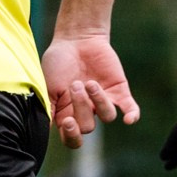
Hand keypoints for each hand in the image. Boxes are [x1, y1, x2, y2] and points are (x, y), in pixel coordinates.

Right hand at [41, 32, 141, 149]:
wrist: (75, 38)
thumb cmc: (58, 61)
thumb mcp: (46, 85)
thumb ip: (48, 108)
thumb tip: (45, 130)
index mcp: (67, 114)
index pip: (72, 138)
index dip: (72, 135)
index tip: (68, 121)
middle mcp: (86, 111)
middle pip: (88, 127)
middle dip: (81, 107)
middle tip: (75, 84)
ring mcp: (103, 101)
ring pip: (107, 116)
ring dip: (99, 101)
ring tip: (90, 83)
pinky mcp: (119, 90)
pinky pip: (130, 108)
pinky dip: (131, 114)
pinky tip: (129, 119)